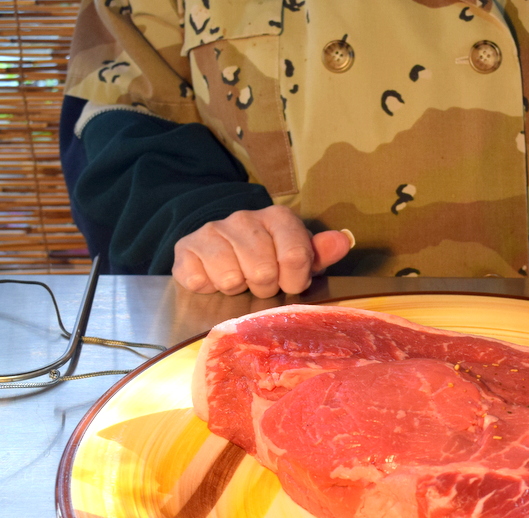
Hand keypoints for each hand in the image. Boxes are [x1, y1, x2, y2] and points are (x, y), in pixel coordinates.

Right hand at [172, 205, 353, 296]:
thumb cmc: (268, 258)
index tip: (289, 282)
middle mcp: (244, 218)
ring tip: (239, 278)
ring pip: (232, 279)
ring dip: (237, 289)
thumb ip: (321, 252)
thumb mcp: (300, 256)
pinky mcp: (185, 248)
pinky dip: (208, 288)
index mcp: (278, 218)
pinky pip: (200, 281)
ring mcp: (213, 231)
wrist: (219, 249)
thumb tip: (343, 241)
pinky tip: (213, 278)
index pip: (296, 257)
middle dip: (264, 287)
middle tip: (260, 281)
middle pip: (263, 273)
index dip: (294, 280)